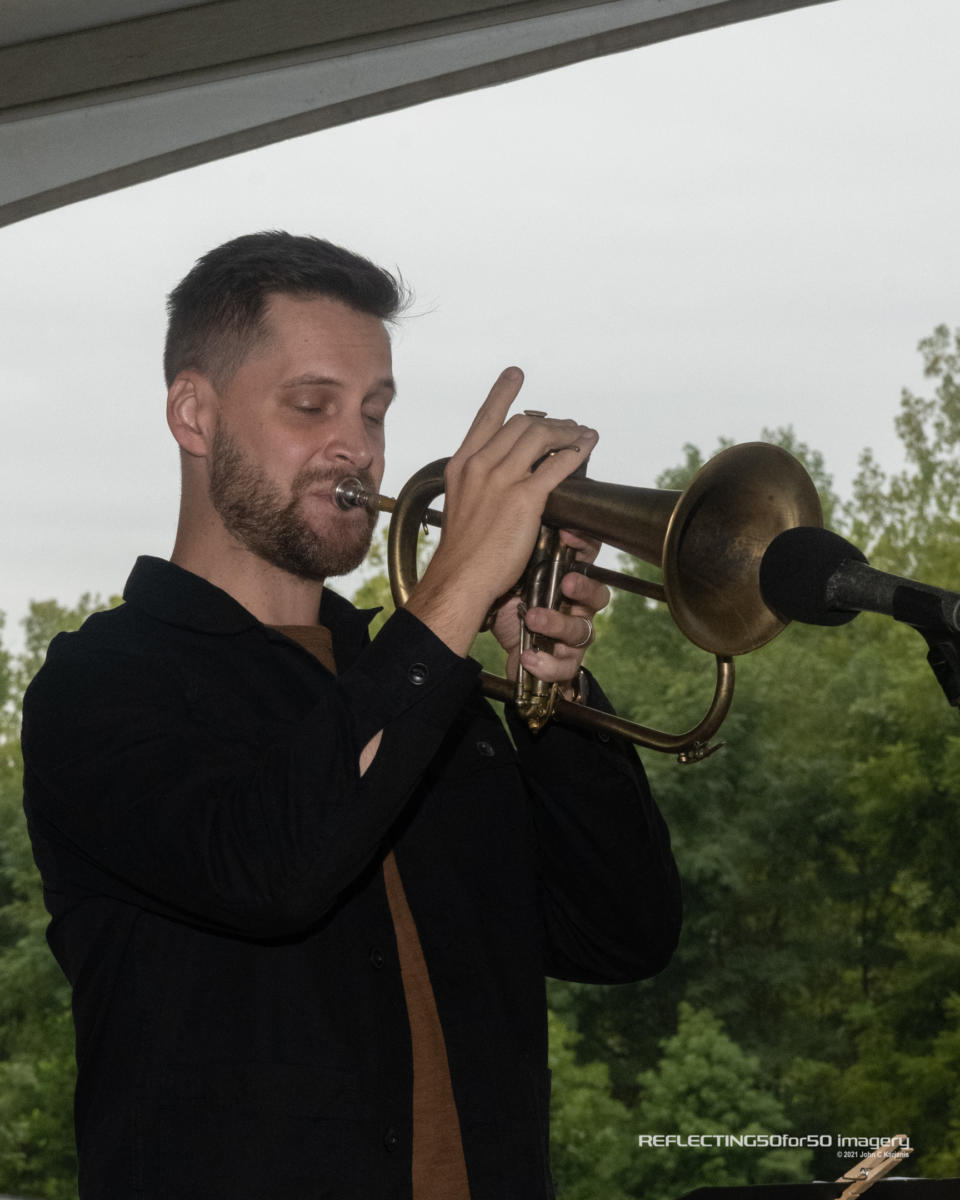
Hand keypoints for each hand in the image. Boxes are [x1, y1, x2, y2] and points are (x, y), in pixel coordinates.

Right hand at [405, 369, 597, 655]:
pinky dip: (577, 451)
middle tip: (567, 425)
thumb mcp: (459, 506)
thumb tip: (495, 482)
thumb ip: (476, 487)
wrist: (460, 577)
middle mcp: (480, 465)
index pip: (485, 419)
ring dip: (566, 432)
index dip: (502, 393)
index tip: (515, 375)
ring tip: (581, 433)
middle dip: (549, 422)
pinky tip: (588, 446)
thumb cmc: (461, 552)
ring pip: (540, 437)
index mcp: (461, 465)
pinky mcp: (524, 498)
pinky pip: (558, 464)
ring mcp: (501, 479)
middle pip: (520, 425)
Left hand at [491, 531, 610, 698]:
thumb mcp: (512, 559)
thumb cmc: (502, 589)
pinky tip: (528, 656)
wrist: (482, 625)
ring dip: (558, 624)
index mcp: (566, 571)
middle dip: (584, 588)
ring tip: (532, 618)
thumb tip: (531, 499)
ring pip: (582, 630)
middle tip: (566, 582)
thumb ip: (526, 534)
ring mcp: (569, 631)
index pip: (590, 553)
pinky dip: (547, 663)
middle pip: (598, 594)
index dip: (585, 543)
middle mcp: (573, 601)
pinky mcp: (558, 660)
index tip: (566, 534)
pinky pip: (565, 666)